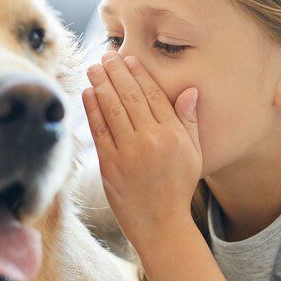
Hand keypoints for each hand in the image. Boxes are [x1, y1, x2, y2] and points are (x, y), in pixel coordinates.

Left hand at [82, 52, 201, 249]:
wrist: (161, 225)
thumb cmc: (178, 187)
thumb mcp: (193, 154)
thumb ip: (189, 121)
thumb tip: (189, 90)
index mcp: (173, 135)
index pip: (153, 95)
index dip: (139, 74)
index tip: (128, 59)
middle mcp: (151, 140)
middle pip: (130, 97)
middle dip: (116, 72)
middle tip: (105, 55)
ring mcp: (129, 153)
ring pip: (112, 110)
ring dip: (101, 85)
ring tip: (93, 68)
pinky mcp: (110, 166)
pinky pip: (99, 131)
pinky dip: (92, 110)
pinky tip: (87, 94)